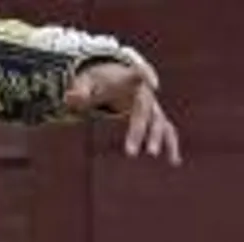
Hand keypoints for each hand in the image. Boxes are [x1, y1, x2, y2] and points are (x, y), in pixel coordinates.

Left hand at [65, 60, 181, 164]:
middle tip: (130, 151)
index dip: (146, 78)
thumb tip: (70, 98)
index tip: (153, 83)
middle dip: (139, 130)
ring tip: (152, 155)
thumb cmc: (97, 82)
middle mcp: (145, 94)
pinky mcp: (154, 119)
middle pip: (145, 111)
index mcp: (130, 80)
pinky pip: (165, 131)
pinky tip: (174, 162)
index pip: (138, 76)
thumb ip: (80, 92)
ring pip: (158, 122)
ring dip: (156, 138)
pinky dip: (170, 145)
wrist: (111, 79)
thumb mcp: (85, 83)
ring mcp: (152, 107)